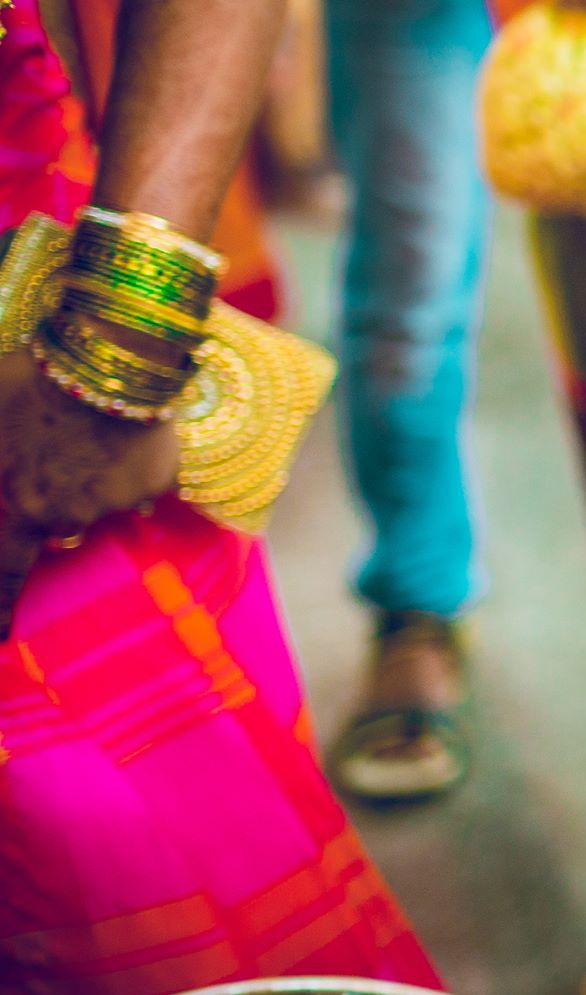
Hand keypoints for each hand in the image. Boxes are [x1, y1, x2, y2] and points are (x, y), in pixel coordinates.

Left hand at [0, 351, 180, 637]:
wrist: (111, 357)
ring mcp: (121, 500)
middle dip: (55, 503)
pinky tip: (127, 430)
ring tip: (90, 430)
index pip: (7, 571)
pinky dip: (136, 464)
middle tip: (56, 458)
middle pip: (59, 525)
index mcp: (25, 508)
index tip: (0, 638)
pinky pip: (145, 482)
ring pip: (102, 500)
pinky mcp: (160, 479)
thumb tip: (12, 503)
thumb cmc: (29, 387)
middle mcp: (73, 515)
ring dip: (95, 476)